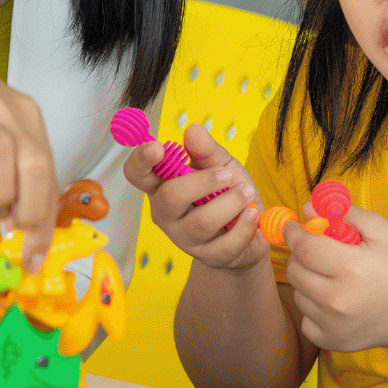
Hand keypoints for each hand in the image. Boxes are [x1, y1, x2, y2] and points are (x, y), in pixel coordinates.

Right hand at [0, 34, 59, 269]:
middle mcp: (3, 109)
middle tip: (20, 235)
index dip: (47, 215)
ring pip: (1, 153)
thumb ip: (14, 163)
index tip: (38, 251)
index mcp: (24, 114)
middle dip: (33, 208)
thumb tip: (27, 217)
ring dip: (3, 192)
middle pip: (34, 161)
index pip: (49, 169)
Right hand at [123, 122, 269, 271]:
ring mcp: (184, 237)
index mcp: (161, 184)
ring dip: (230, 203)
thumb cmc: (227, 192)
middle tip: (227, 174)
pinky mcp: (207, 256)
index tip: (157, 147)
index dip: (141, 159)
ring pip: (201, 222)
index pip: (137, 173)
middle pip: (169, 198)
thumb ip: (206, 149)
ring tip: (246, 193)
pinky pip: (224, 244)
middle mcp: (166, 212)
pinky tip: (251, 215)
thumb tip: (193, 130)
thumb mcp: (221, 164)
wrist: (250, 229)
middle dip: (202, 182)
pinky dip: (244, 226)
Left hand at [282, 204, 387, 353]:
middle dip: (300, 256)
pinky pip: (305, 316)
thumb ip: (345, 215)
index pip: (304, 248)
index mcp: (352, 268)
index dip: (293, 233)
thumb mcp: (382, 231)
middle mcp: (339, 300)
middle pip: (295, 271)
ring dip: (309, 281)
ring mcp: (333, 324)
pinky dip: (315, 306)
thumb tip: (307, 208)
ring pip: (298, 293)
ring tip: (336, 279)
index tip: (291, 227)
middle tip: (318, 251)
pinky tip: (337, 301)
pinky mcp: (331, 341)